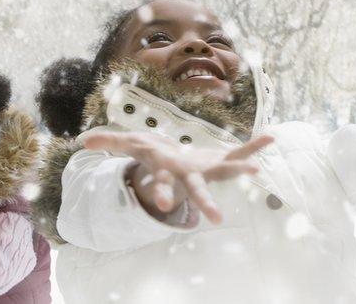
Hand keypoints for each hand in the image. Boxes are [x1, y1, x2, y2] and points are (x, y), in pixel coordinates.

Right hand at [83, 131, 273, 223]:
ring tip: (257, 169)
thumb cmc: (155, 156)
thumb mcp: (131, 145)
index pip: (164, 185)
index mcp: (169, 173)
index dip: (162, 193)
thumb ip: (109, 142)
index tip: (163, 204)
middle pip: (197, 190)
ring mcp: (209, 169)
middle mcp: (191, 175)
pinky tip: (272, 136)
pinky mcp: (222, 160)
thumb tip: (83, 142)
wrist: (178, 165)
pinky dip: (256, 145)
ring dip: (241, 167)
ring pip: (226, 170)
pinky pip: (240, 150)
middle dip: (204, 203)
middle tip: (215, 219)